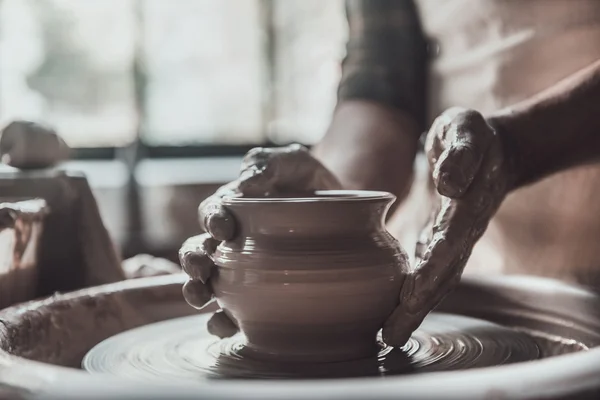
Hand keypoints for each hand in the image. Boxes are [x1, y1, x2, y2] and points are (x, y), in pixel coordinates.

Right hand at [178, 144, 340, 337]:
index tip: (223, 228)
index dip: (211, 219)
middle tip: (199, 269)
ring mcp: (243, 269)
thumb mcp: (293, 162)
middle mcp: (231, 240)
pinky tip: (224, 327)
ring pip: (210, 282)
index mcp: (234, 206)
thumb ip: (267, 165)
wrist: (342, 209)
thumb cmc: (310, 182)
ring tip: (200, 299)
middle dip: (193, 261)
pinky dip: (224, 320)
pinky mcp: (258, 292)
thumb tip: (247, 183)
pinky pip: (235, 310)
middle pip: (200, 251)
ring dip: (198, 292)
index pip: (212, 212)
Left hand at [382, 107, 514, 345]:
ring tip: (387, 335)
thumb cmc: (471, 135)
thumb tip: (448, 182)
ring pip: (436, 280)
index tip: (414, 293)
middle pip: (443, 273)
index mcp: (469, 203)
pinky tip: (390, 311)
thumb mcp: (466, 129)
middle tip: (391, 333)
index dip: (434, 267)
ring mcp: (452, 238)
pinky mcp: (440, 239)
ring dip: (413, 308)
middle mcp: (462, 229)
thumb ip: (460, 153)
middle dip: (418, 304)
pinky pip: (427, 271)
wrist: (489, 150)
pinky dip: (411, 292)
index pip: (452, 240)